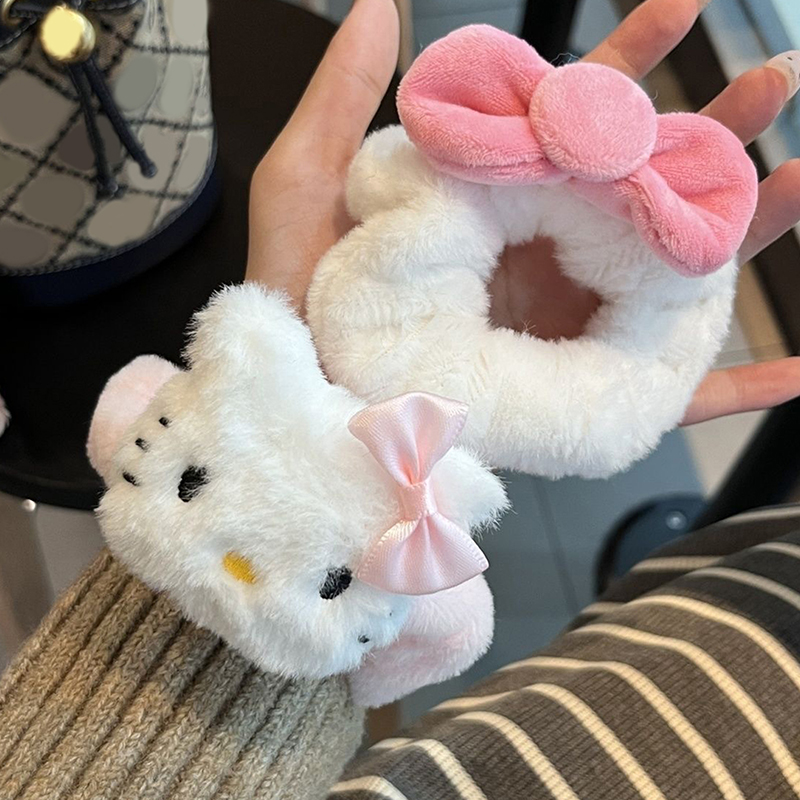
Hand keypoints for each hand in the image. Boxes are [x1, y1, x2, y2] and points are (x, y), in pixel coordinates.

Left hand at [245, 0, 799, 425]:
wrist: (303, 399)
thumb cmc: (296, 297)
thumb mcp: (306, 185)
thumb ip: (344, 98)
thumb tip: (374, 3)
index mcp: (494, 204)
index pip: (574, 126)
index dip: (627, 65)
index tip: (679, 9)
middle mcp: (540, 256)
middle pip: (646, 190)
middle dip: (716, 132)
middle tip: (778, 81)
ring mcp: (566, 324)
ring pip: (676, 276)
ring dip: (748, 231)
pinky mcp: (577, 394)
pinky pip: (669, 394)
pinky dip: (737, 383)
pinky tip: (796, 369)